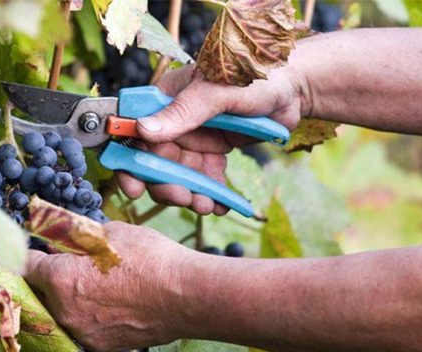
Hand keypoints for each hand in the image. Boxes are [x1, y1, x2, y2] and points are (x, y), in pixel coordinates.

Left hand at [23, 221, 195, 351]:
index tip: (36, 250)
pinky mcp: (100, 345)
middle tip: (66, 263)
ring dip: (67, 297)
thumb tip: (63, 233)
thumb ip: (78, 235)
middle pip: (40, 292)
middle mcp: (64, 310)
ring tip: (92, 282)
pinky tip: (108, 300)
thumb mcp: (109, 233)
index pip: (27, 266)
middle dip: (48, 277)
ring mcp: (82, 331)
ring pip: (61, 311)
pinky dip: (88, 314)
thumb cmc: (149, 258)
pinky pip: (82, 326)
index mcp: (60, 278)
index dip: (31, 253)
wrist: (186, 295)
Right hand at [117, 64, 305, 213]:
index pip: (132, 130)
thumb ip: (182, 111)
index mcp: (164, 98)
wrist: (294, 88)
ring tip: (207, 206)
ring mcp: (191, 139)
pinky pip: (202, 180)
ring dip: (188, 194)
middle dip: (164, 185)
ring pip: (176, 175)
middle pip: (152, 161)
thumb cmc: (254, 75)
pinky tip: (222, 205)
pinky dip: (209, 195)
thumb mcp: (217, 91)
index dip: (127, 160)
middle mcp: (172, 121)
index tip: (133, 186)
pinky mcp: (210, 153)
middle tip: (182, 198)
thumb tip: (142, 130)